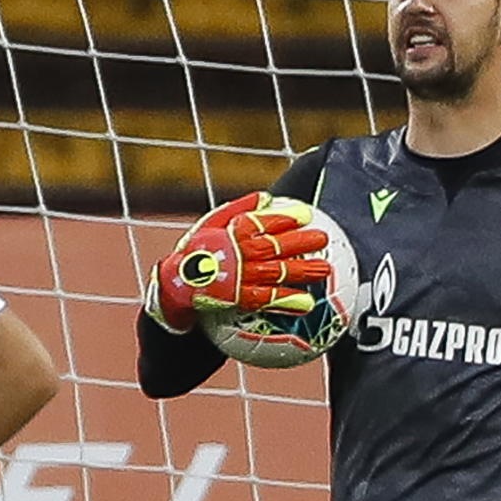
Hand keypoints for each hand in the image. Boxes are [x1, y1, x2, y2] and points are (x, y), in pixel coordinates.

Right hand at [145, 192, 332, 333]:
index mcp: (232, 232)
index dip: (286, 217)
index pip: (263, 221)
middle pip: (276, 246)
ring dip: (302, 271)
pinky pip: (268, 299)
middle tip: (323, 239)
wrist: (176, 285)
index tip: (306, 214)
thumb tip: (265, 197)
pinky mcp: (240, 298)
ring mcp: (240, 276)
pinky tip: (307, 303)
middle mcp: (239, 253)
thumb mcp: (212, 224)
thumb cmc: (196, 252)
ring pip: (277, 272)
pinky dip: (288, 301)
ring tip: (324, 269)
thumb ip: (238, 208)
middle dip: (301, 242)